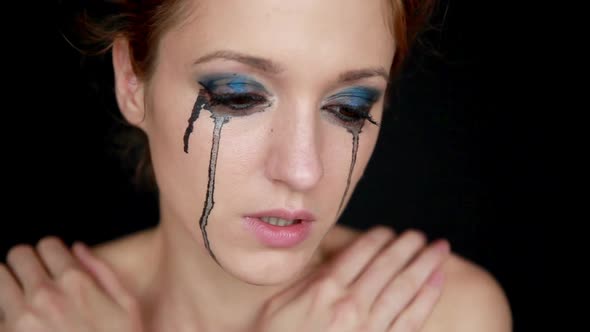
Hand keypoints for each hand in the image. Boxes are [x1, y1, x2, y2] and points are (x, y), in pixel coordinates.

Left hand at [0, 237, 142, 331]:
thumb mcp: (127, 305)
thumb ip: (102, 271)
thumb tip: (78, 248)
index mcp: (75, 283)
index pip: (48, 244)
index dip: (52, 251)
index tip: (53, 261)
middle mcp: (43, 296)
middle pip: (18, 255)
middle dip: (27, 261)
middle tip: (34, 275)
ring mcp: (20, 320)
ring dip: (9, 283)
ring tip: (22, 296)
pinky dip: (6, 314)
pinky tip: (22, 323)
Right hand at [255, 227, 449, 331]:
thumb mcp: (278, 306)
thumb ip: (306, 281)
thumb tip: (328, 262)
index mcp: (325, 289)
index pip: (360, 253)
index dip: (378, 238)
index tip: (388, 231)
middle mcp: (351, 303)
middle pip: (387, 265)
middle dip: (407, 246)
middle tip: (419, 234)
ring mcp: (370, 326)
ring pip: (405, 287)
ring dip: (425, 264)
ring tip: (438, 249)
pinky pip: (412, 318)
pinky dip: (428, 297)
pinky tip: (438, 281)